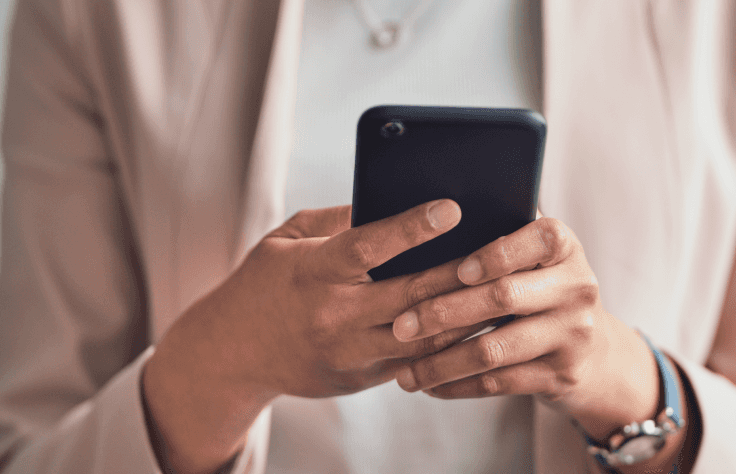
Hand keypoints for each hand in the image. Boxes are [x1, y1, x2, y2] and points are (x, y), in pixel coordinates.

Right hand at [143, 200, 490, 473]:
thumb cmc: (267, 282)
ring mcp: (347, 351)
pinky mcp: (360, 377)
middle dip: (459, 275)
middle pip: (409, 296)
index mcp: (313, 270)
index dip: (411, 228)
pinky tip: (479, 323)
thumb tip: (394, 202)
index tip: (451, 208)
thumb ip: (340, 222)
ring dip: (466, 315)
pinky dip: (448, 344)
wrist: (232, 353)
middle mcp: (332, 314)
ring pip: (422, 337)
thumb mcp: (288, 238)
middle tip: (501, 252)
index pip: (367, 246)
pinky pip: (415, 361)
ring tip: (503, 289)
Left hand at [389, 217, 660, 438]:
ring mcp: (572, 335)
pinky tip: (430, 386)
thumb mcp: (537, 257)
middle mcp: (576, 288)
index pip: (539, 239)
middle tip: (400, 326)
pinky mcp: (561, 375)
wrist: (595, 353)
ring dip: (442, 362)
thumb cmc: (542, 289)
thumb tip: (434, 209)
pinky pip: (499, 383)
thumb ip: (502, 231)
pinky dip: (458, 386)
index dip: (497, 255)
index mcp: (566, 248)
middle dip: (444, 312)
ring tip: (404, 371)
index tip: (458, 270)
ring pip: (494, 350)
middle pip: (503, 297)